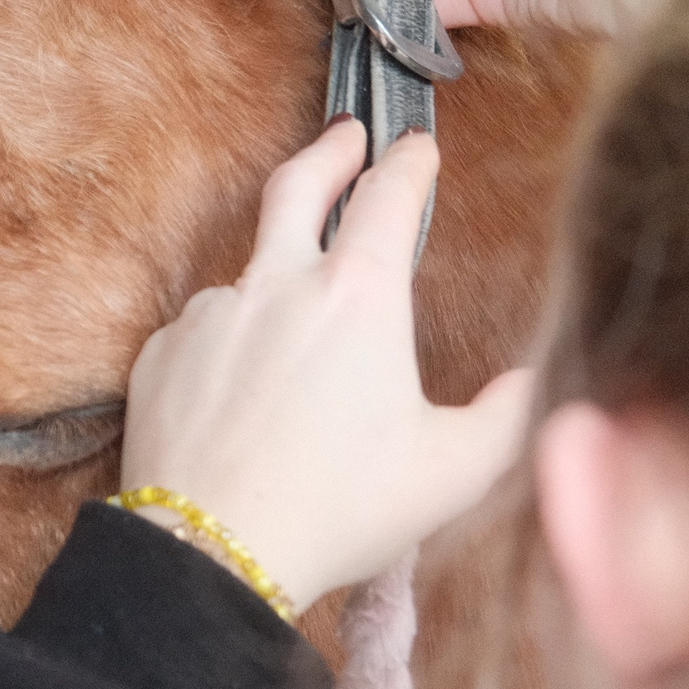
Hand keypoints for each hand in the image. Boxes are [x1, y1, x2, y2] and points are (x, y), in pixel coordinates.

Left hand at [118, 120, 533, 615]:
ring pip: (250, 275)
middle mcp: (278, 285)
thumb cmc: (339, 510)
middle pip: (298, 185)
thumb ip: (503, 417)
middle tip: (347, 136)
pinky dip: (232, 345)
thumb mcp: (452, 471)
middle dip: (329, 151)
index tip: (418, 148)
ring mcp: (211, 315)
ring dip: (278, 282)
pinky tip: (245, 393)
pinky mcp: (162, 353)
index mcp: (359, 296)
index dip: (409, 163)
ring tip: (298, 339)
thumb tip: (527, 381)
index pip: (389, 195)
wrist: (213, 552)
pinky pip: (205, 333)